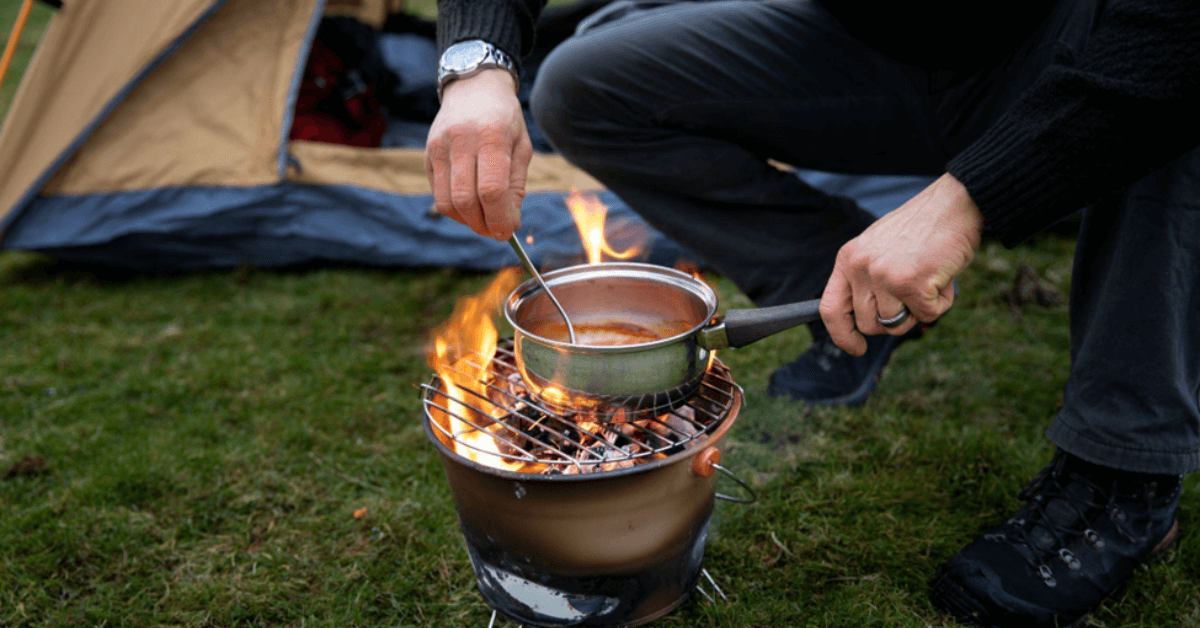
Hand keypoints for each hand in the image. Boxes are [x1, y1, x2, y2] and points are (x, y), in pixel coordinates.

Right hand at [425, 69, 531, 240]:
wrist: (473, 86)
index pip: (492, 190)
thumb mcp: (522, 146)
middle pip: (467, 199)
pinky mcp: (428, 153)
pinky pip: (437, 193)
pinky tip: (469, 208)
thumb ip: (516, 185)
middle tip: (496, 232)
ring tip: (483, 221)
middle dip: (483, 224)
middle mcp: (461, 140)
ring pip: (447, 201)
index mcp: (492, 135)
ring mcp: (440, 147)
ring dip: (467, 221)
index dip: (499, 218)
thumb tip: (509, 222)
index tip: (508, 232)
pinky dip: (454, 210)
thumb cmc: (504, 118)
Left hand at [820, 173, 984, 354]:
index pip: (830, 309)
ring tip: (928, 280)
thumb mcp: (878, 248)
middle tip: (913, 296)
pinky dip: (941, 302)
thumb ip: (866, 280)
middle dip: (894, 321)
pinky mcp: (912, 283)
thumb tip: (867, 322)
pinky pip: (928, 315)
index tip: (856, 348)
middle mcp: (860, 267)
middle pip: (869, 324)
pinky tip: (943, 277)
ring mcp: (884, 276)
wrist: (953, 203)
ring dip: (919, 311)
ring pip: (897, 324)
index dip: (842, 335)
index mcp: (848, 259)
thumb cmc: (920, 228)